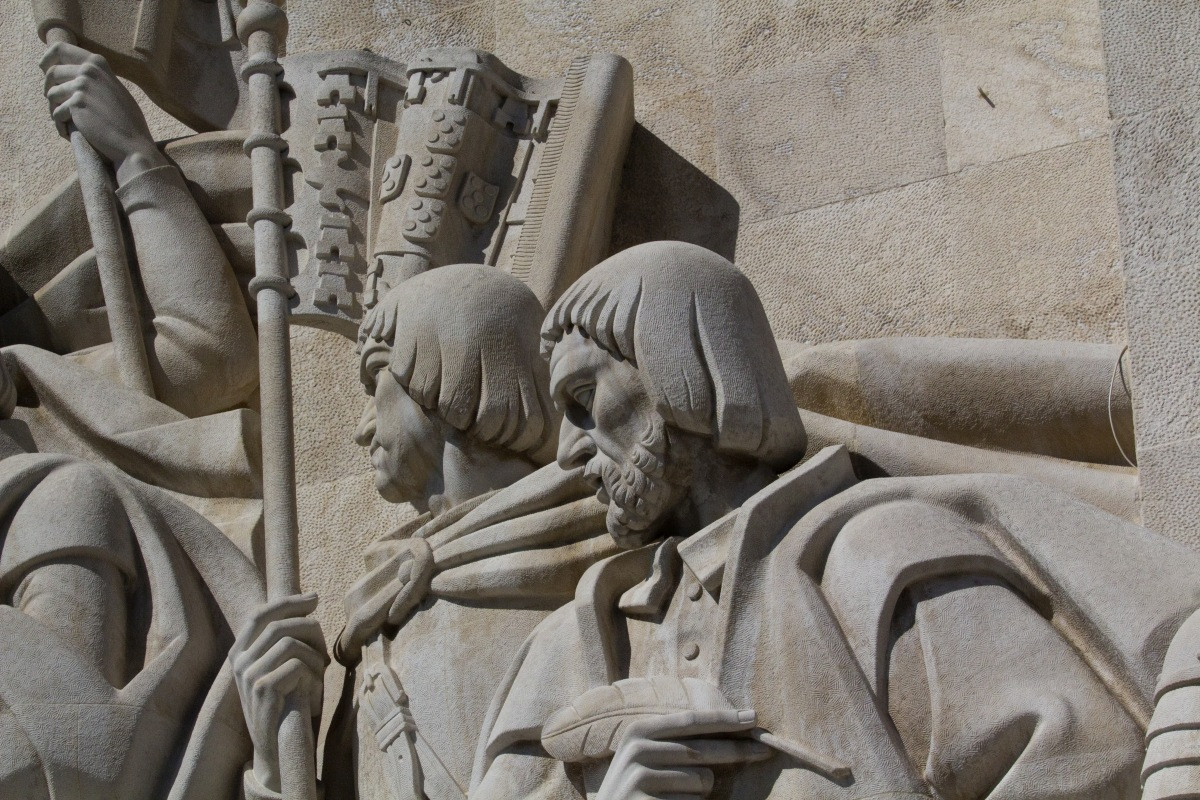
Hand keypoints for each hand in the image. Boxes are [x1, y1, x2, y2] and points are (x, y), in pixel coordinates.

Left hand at [39, 42, 167, 183]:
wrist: (133, 143)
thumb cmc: (126, 121)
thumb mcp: (113, 88)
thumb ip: (95, 78)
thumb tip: (71, 73)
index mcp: (97, 63)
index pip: (60, 49)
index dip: (47, 59)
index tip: (43, 69)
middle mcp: (88, 70)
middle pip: (51, 72)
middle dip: (48, 89)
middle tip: (55, 104)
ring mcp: (82, 86)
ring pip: (51, 94)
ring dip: (54, 110)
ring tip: (64, 122)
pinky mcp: (76, 104)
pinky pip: (56, 113)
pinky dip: (60, 125)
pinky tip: (68, 134)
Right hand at [231, 593, 328, 793]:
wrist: (277, 749)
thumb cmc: (287, 703)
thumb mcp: (281, 666)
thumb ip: (286, 638)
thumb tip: (310, 600)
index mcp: (240, 652)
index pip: (260, 613)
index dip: (288, 602)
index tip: (314, 598)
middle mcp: (239, 662)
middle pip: (281, 625)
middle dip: (311, 632)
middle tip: (325, 653)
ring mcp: (248, 676)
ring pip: (291, 643)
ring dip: (315, 657)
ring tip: (319, 677)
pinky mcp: (262, 690)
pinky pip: (296, 664)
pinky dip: (312, 675)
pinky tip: (314, 694)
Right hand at [596, 709, 770, 799]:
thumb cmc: (638, 787)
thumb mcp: (648, 756)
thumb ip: (678, 742)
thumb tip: (731, 726)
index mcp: (639, 731)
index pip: (690, 721)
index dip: (724, 719)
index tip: (753, 718)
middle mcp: (638, 750)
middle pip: (702, 749)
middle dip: (738, 750)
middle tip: (766, 751)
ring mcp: (641, 778)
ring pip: (702, 781)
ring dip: (702, 792)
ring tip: (675, 796)